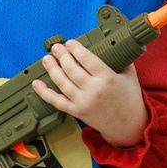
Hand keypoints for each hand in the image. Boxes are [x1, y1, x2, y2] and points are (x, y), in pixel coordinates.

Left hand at [31, 39, 147, 147]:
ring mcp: (83, 102)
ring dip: (52, 69)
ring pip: (62, 83)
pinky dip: (44, 93)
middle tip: (56, 48)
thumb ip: (122, 60)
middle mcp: (94, 90)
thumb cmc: (129, 98)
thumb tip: (113, 43)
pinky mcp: (76, 112)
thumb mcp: (130, 75)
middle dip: (61, 56)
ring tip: (46, 59)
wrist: (128, 125)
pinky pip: (56, 101)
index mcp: (108, 78)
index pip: (87, 59)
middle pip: (72, 69)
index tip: (70, 43)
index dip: (76, 49)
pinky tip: (36, 83)